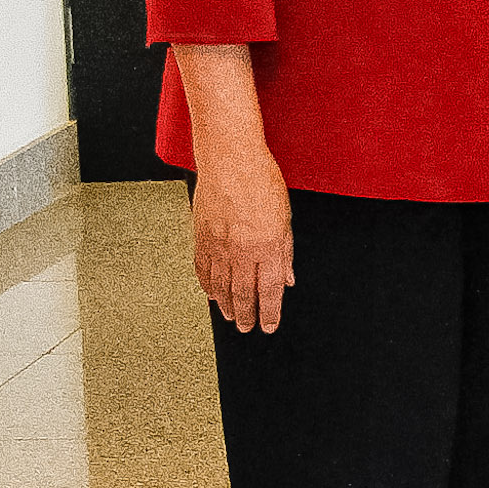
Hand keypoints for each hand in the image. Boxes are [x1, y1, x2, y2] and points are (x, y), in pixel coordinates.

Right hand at [195, 154, 295, 332]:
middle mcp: (241, 250)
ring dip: (227, 305)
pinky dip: (207, 285)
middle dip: (247, 315)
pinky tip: (212, 294)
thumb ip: (285, 252)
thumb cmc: (261, 181)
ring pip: (221, 285)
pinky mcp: (201, 236)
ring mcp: (218, 245)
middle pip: (243, 293)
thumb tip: (287, 280)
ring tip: (231, 318)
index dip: (270, 312)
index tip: (269, 326)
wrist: (230, 159)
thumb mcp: (285, 217)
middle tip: (248, 328)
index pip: (270, 290)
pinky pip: (203, 269)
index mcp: (267, 246)